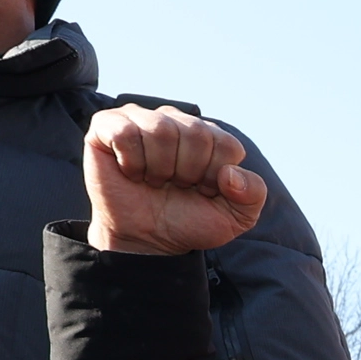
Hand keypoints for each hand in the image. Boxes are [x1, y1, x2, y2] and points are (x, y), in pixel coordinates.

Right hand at [83, 106, 264, 255]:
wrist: (147, 240)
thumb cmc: (188, 221)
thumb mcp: (235, 217)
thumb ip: (252, 194)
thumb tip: (231, 173)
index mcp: (210, 136)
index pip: (226, 144)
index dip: (214, 175)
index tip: (202, 190)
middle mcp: (177, 121)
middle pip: (195, 134)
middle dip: (187, 172)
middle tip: (174, 185)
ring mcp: (141, 119)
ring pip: (160, 130)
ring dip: (158, 168)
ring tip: (153, 179)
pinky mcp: (108, 126)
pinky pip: (125, 132)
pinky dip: (131, 162)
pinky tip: (131, 172)